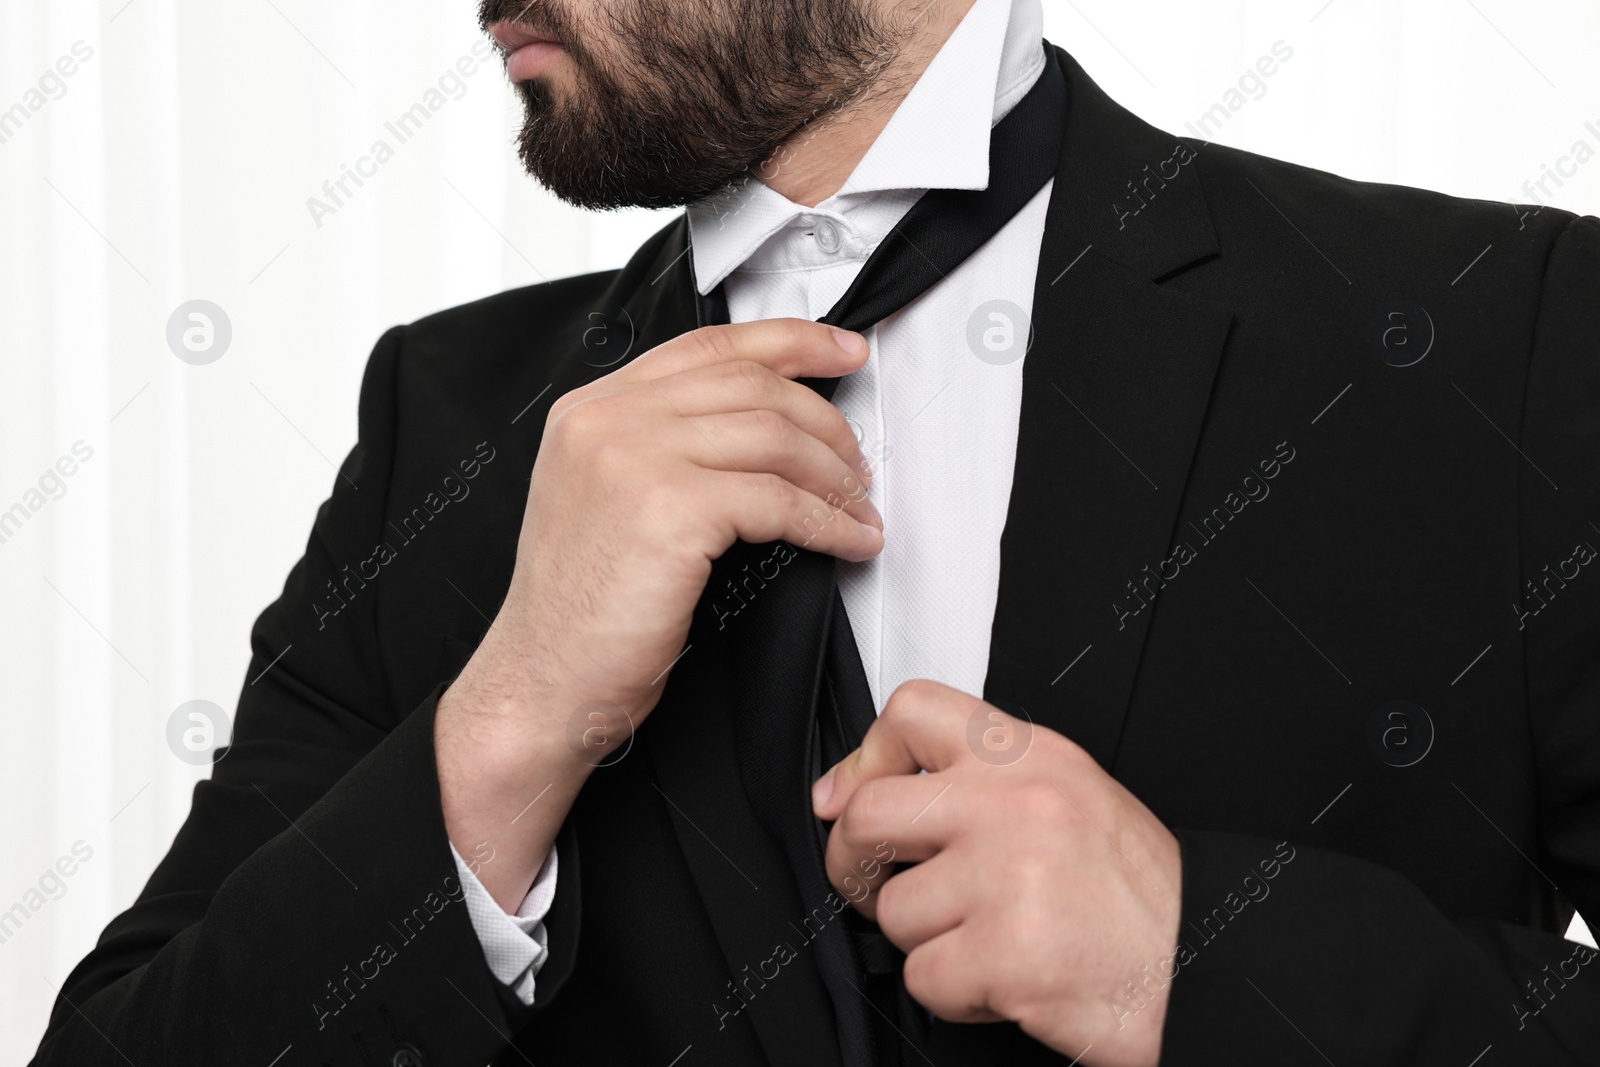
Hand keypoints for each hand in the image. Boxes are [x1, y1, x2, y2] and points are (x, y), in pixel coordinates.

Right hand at [437, 319, 883, 908]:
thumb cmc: (579, 612)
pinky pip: (780, 500)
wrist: (541, 681)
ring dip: (835, 476)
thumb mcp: (606, 500)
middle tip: (858, 462)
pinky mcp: (670, 508)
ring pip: (775, 436)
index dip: (791, 342)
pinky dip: (828, 522)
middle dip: (826, 421)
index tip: (842, 353)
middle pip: (752, 383)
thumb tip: (762, 429)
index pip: (709, 345)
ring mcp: (635, 457)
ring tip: (858, 509)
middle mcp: (608, 419)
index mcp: (592, 409)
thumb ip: (662, 447)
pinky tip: (847, 541)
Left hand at [812, 680, 1181, 1066]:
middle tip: (879, 886)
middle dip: (856, 864)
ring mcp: (1008, 877)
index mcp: (1031, 757)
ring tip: (987, 938)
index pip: (910, 710)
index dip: (864, 758)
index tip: (849, 797)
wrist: (1203, 969)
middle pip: (869, 814)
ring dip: (926, 941)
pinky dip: (954, 992)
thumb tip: (862, 789)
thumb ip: (981, 783)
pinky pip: (924, 976)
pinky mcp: (1006, 954)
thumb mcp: (1071, 797)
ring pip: (894, 911)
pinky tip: (1004, 977)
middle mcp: (1015, 805)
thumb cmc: (1140, 896)